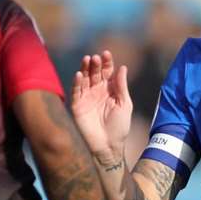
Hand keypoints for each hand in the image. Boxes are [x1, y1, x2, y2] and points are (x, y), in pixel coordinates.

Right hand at [71, 50, 133, 169]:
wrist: (108, 145)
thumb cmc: (119, 126)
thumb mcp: (124, 104)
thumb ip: (121, 87)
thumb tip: (122, 67)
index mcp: (110, 90)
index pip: (107, 72)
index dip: (107, 63)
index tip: (106, 54)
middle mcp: (97, 91)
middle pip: (95, 73)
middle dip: (95, 65)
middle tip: (96, 58)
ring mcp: (86, 98)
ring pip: (84, 79)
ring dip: (85, 69)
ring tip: (87, 60)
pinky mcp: (77, 106)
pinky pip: (76, 92)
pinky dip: (77, 83)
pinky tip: (79, 74)